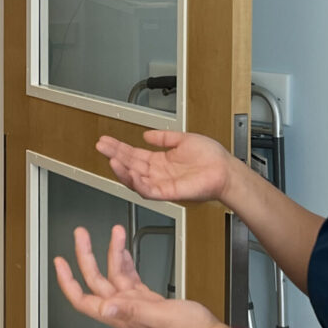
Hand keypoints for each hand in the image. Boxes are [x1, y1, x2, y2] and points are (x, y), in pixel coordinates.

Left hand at [54, 225, 229, 327]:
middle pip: (95, 280)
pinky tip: (123, 247)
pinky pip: (129, 276)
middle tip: (81, 234)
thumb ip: (131, 310)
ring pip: (114, 274)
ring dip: (111, 251)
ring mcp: (134, 303)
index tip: (59, 262)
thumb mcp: (158, 316)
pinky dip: (125, 259)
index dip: (68, 282)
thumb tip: (104, 308)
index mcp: (120, 315)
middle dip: (86, 255)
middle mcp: (123, 309)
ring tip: (114, 231)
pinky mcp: (147, 298)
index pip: (83, 300)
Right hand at [96, 131, 235, 203]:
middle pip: (131, 165)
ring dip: (123, 171)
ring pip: (136, 179)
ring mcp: (163, 183)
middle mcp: (159, 173)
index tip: (106, 141)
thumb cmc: (211, 158)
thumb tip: (147, 134)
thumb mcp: (183, 139)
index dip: (119, 148)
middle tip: (101, 146)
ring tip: (111, 160)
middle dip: (115, 155)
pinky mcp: (170, 192)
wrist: (226, 170)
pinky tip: (130, 174)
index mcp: (161, 161)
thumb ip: (164, 137)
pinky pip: (150, 191)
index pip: (134, 154)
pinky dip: (139, 184)